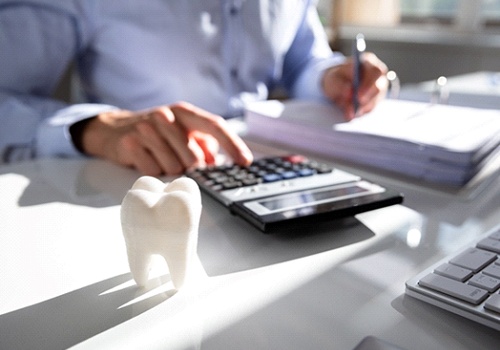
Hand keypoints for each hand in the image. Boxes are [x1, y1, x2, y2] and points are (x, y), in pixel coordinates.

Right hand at [80, 101, 252, 175]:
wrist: (114, 129)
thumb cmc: (157, 132)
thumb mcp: (182, 131)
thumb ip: (203, 144)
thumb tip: (216, 162)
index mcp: (184, 112)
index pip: (215, 125)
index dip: (233, 144)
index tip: (245, 162)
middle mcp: (166, 116)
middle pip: (194, 157)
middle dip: (191, 168)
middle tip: (179, 162)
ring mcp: (146, 129)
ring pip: (174, 167)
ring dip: (170, 170)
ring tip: (159, 157)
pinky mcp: (130, 144)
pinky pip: (154, 171)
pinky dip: (154, 172)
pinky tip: (147, 159)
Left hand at [322, 52, 387, 120]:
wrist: (336, 85)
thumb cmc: (336, 78)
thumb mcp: (332, 79)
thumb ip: (339, 84)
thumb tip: (349, 92)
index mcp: (368, 62)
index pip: (376, 72)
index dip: (369, 84)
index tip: (358, 96)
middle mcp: (377, 75)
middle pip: (379, 87)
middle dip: (366, 99)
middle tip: (354, 109)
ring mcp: (379, 88)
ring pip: (375, 100)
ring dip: (361, 108)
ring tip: (348, 113)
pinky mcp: (376, 100)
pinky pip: (370, 108)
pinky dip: (360, 112)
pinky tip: (351, 114)